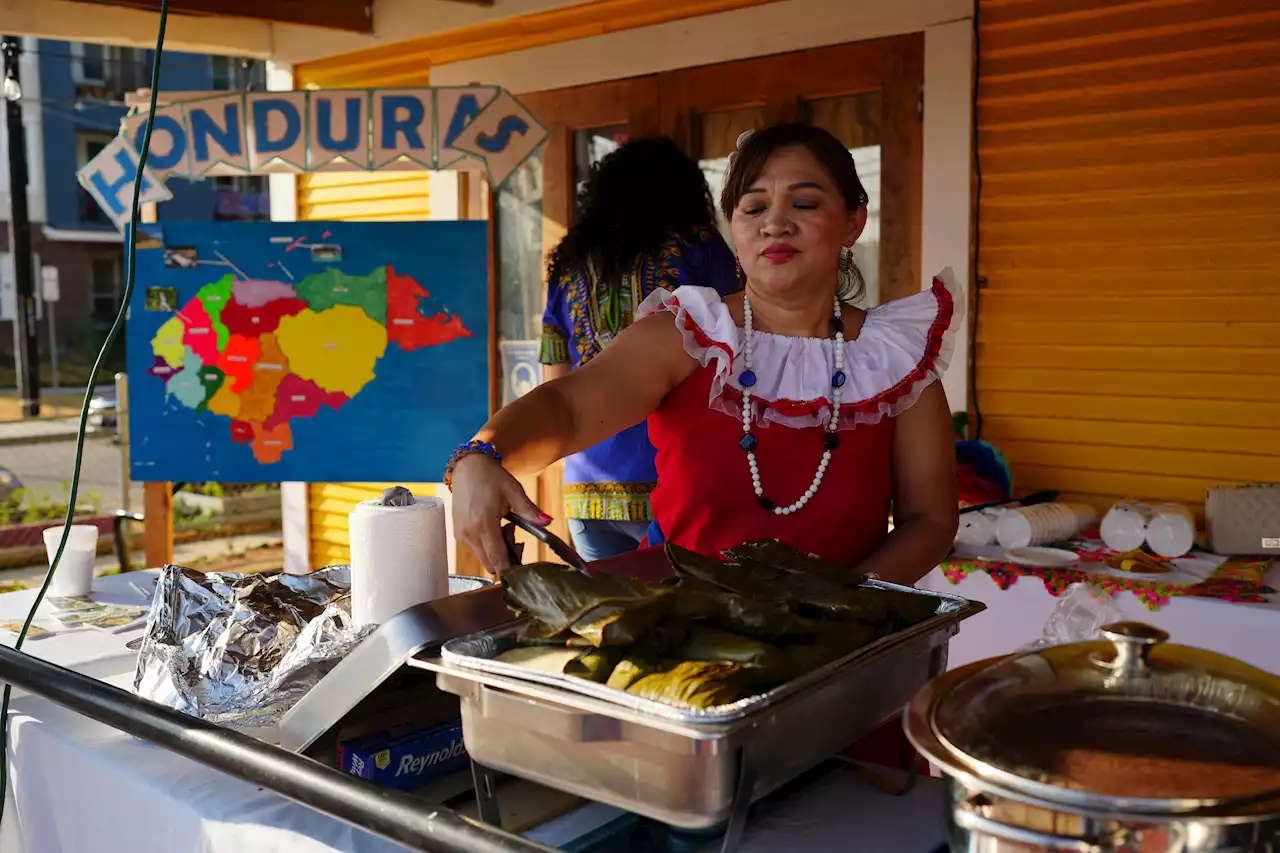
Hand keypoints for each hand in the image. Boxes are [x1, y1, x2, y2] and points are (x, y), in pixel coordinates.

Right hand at [451, 453, 550, 573]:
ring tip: (505, 526)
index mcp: (484, 524)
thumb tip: (547, 522)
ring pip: (483, 558)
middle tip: (516, 535)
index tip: (524, 568)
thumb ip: (530, 511)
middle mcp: (469, 534)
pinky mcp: (457, 533)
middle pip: (491, 564)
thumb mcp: (514, 491)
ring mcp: (461, 535)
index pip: (498, 560)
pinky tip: (494, 527)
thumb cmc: (491, 477)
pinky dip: (487, 545)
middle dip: (507, 558)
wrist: (468, 465)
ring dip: (497, 551)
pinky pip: (476, 549)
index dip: (512, 569)